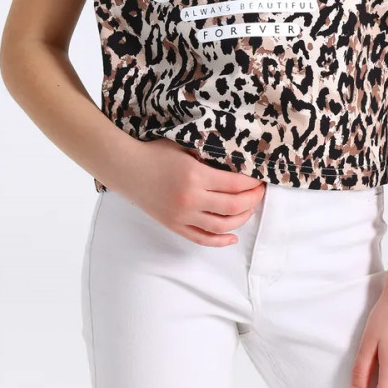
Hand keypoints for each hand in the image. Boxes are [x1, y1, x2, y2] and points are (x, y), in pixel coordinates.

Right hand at [119, 137, 265, 245]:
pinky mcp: (175, 225)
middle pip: (233, 206)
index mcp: (196, 175)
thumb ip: (208, 156)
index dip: (252, 183)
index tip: (260, 179)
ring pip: (221, 226)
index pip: (235, 184)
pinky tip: (232, 236)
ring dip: (241, 219)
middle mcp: (191, 198)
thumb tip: (234, 161)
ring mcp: (183, 215)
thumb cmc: (155, 153)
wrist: (127, 169)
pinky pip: (202, 238)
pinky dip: (220, 240)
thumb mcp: (185, 147)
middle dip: (252, 200)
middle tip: (260, 193)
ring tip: (249, 210)